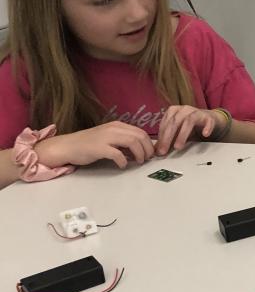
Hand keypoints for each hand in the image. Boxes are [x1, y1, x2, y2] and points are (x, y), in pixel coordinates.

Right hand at [35, 122, 155, 168]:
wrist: (66, 146)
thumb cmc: (88, 144)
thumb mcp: (108, 139)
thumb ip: (123, 142)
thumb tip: (139, 151)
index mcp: (117, 126)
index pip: (141, 132)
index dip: (149, 144)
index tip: (151, 153)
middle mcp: (113, 129)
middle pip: (139, 136)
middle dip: (147, 149)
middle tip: (147, 159)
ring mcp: (106, 137)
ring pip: (132, 142)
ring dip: (139, 154)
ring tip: (138, 162)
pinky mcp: (98, 148)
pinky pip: (117, 154)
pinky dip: (124, 161)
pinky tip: (122, 166)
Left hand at [155, 106, 224, 154]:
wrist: (207, 119)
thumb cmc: (189, 125)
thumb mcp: (176, 132)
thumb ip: (167, 139)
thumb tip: (156, 151)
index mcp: (173, 111)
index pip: (165, 124)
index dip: (160, 137)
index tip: (158, 150)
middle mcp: (184, 110)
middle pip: (174, 122)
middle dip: (167, 137)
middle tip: (164, 150)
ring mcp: (197, 112)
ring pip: (188, 121)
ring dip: (182, 135)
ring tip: (178, 147)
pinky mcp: (209, 117)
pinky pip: (208, 121)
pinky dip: (207, 127)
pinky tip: (205, 134)